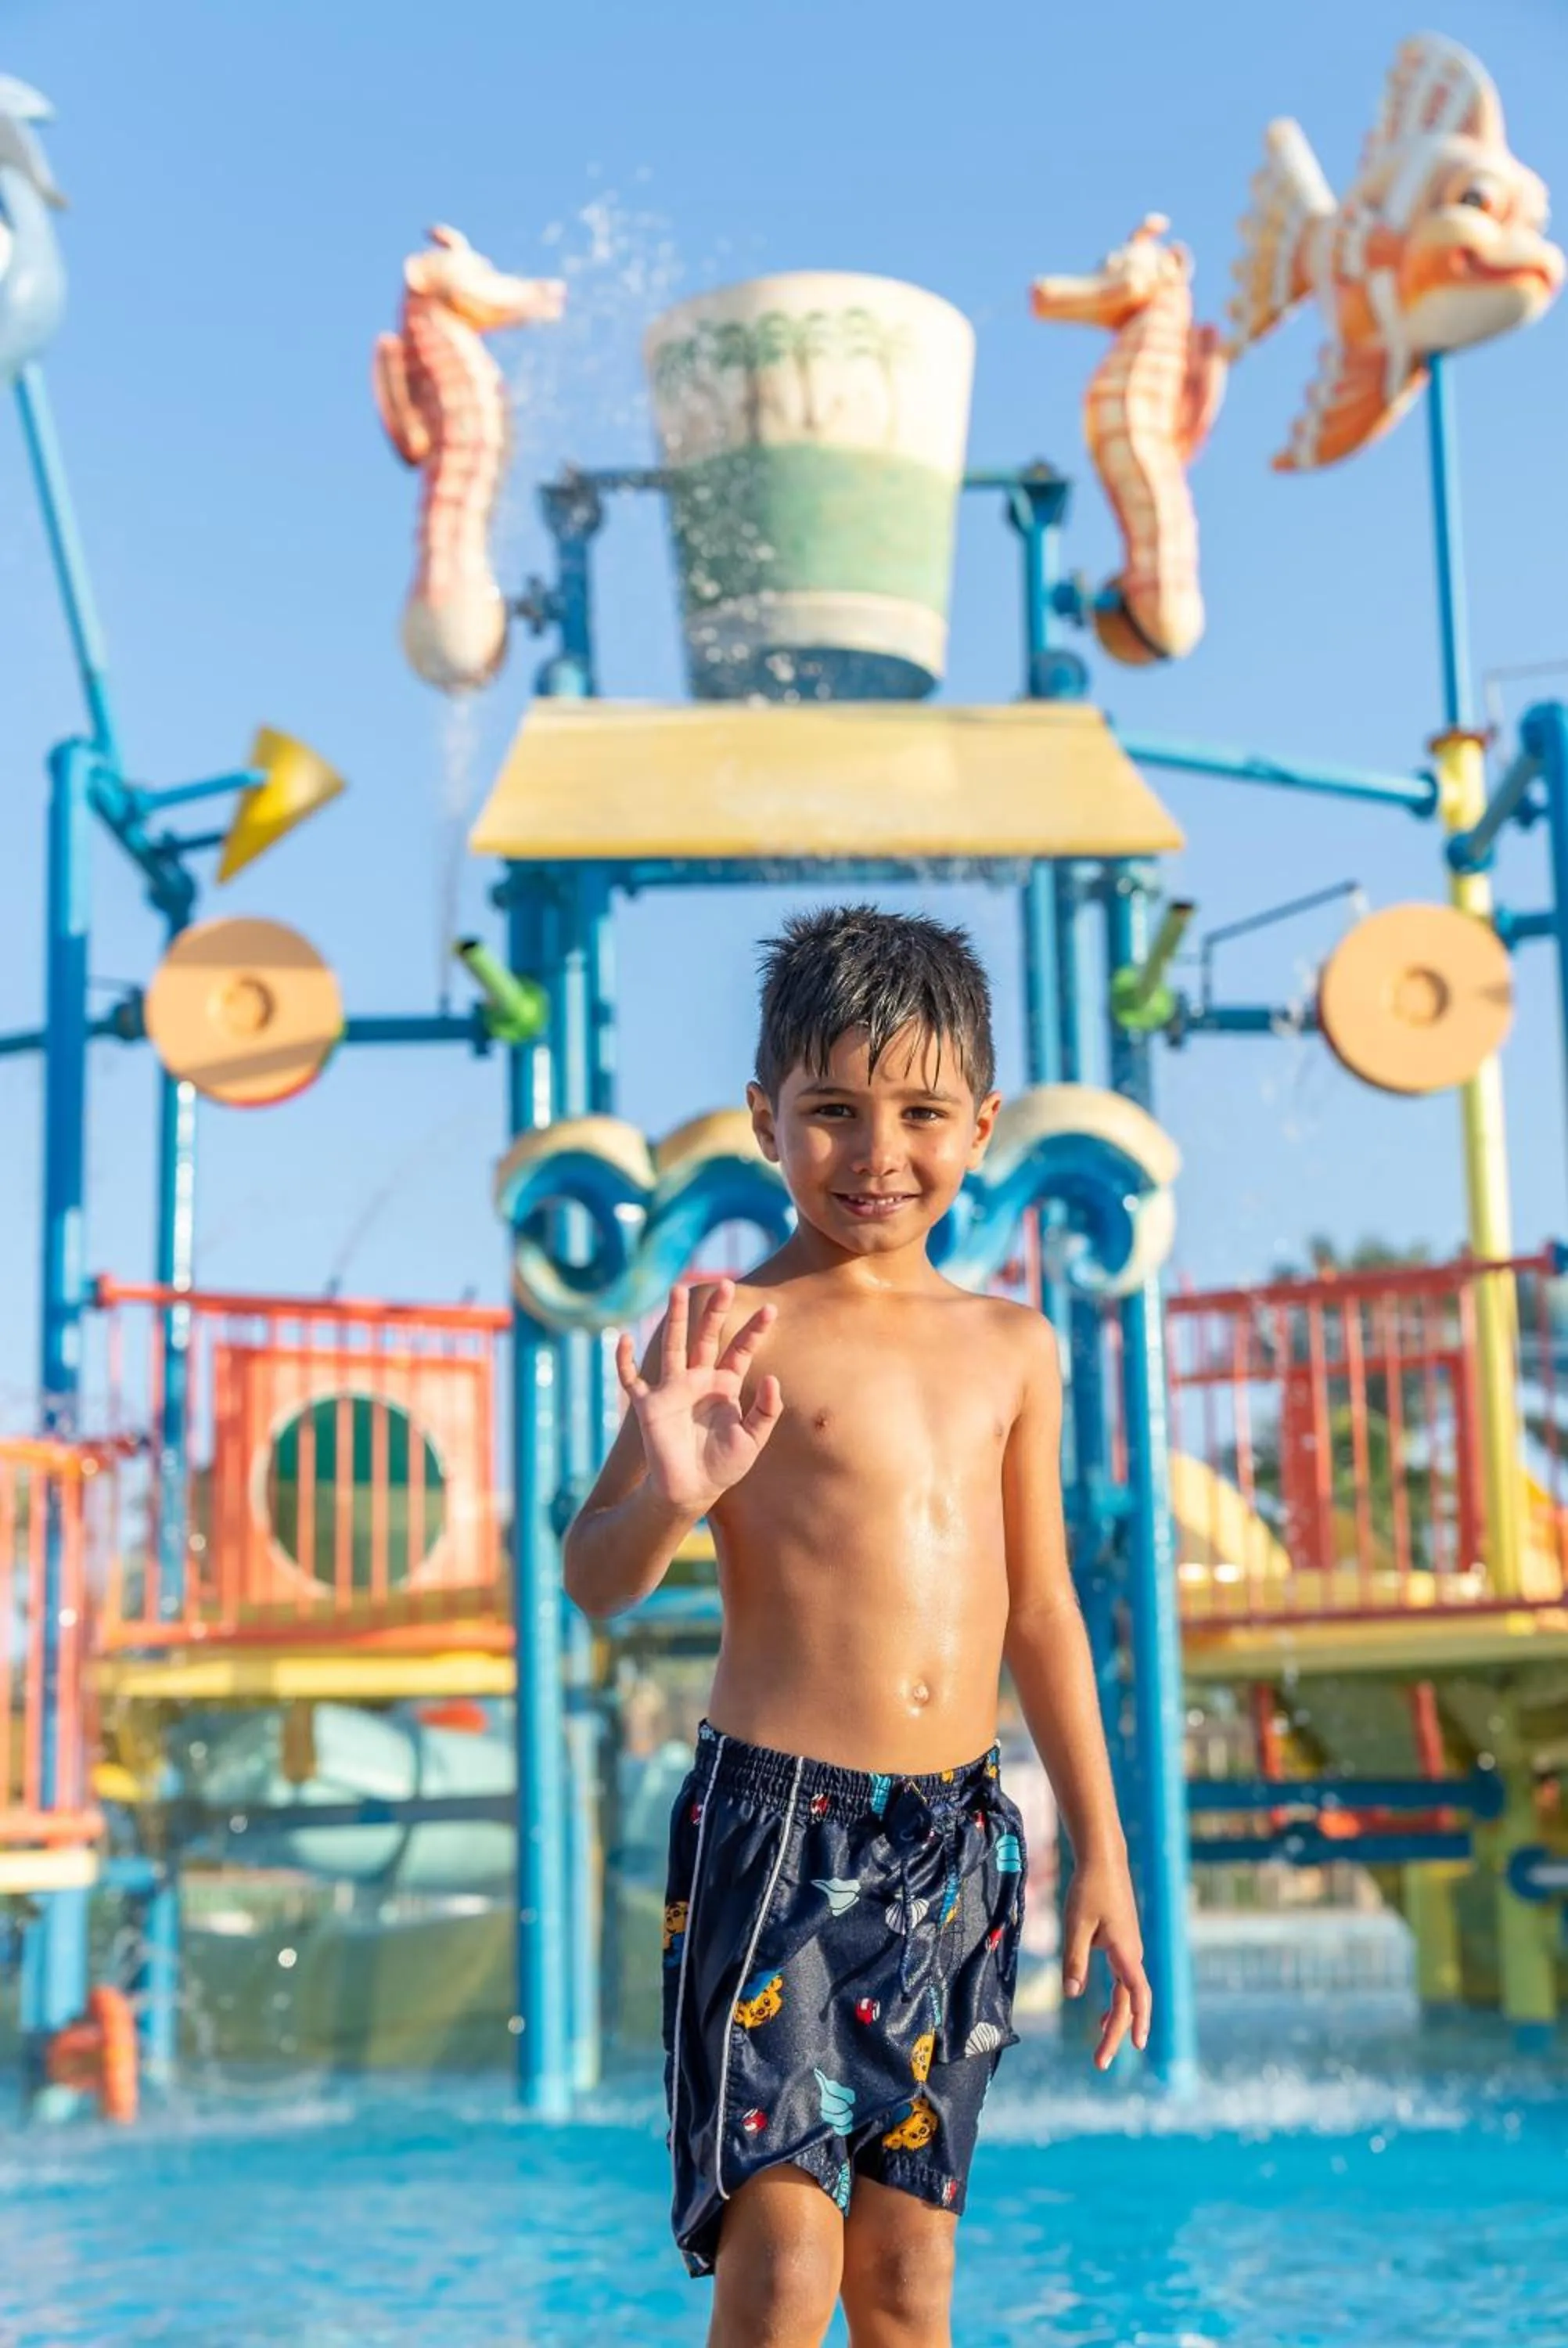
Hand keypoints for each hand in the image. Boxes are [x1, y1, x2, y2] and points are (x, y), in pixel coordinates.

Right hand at [615, 1280, 781, 1514]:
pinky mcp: (649, 1406)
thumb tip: (771, 1378)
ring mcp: (672, 1390)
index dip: (754, 1330)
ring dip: (674, 1319)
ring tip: (677, 1289)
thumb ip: (766, 1410)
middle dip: (714, 1312)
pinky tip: (622, 1338)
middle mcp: (698, 1380)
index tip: (771, 1309)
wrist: (691, 1490)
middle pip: (707, 1337)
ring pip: (673, 1346)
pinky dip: (624, 1361)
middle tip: (724, 1282)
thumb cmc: (723, 1466)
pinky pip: (632, 1379)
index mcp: (724, 1386)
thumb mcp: (754, 1439)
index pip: (740, 1350)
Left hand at [1061, 1855, 1151, 2070]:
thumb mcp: (1077, 1925)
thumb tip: (1073, 1994)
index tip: (1136, 2046)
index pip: (1136, 1995)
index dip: (1136, 2022)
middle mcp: (1132, 1954)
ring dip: (1115, 2018)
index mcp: (1125, 1952)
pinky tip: (1098, 2010)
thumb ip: (1075, 1960)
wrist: (1104, 1859)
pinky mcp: (1123, 1943)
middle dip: (1116, 2033)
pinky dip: (1115, 2000)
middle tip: (1099, 2063)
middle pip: (1129, 2002)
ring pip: (1127, 1992)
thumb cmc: (1089, 1889)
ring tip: (1099, 2042)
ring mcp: (1129, 1949)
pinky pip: (1123, 1980)